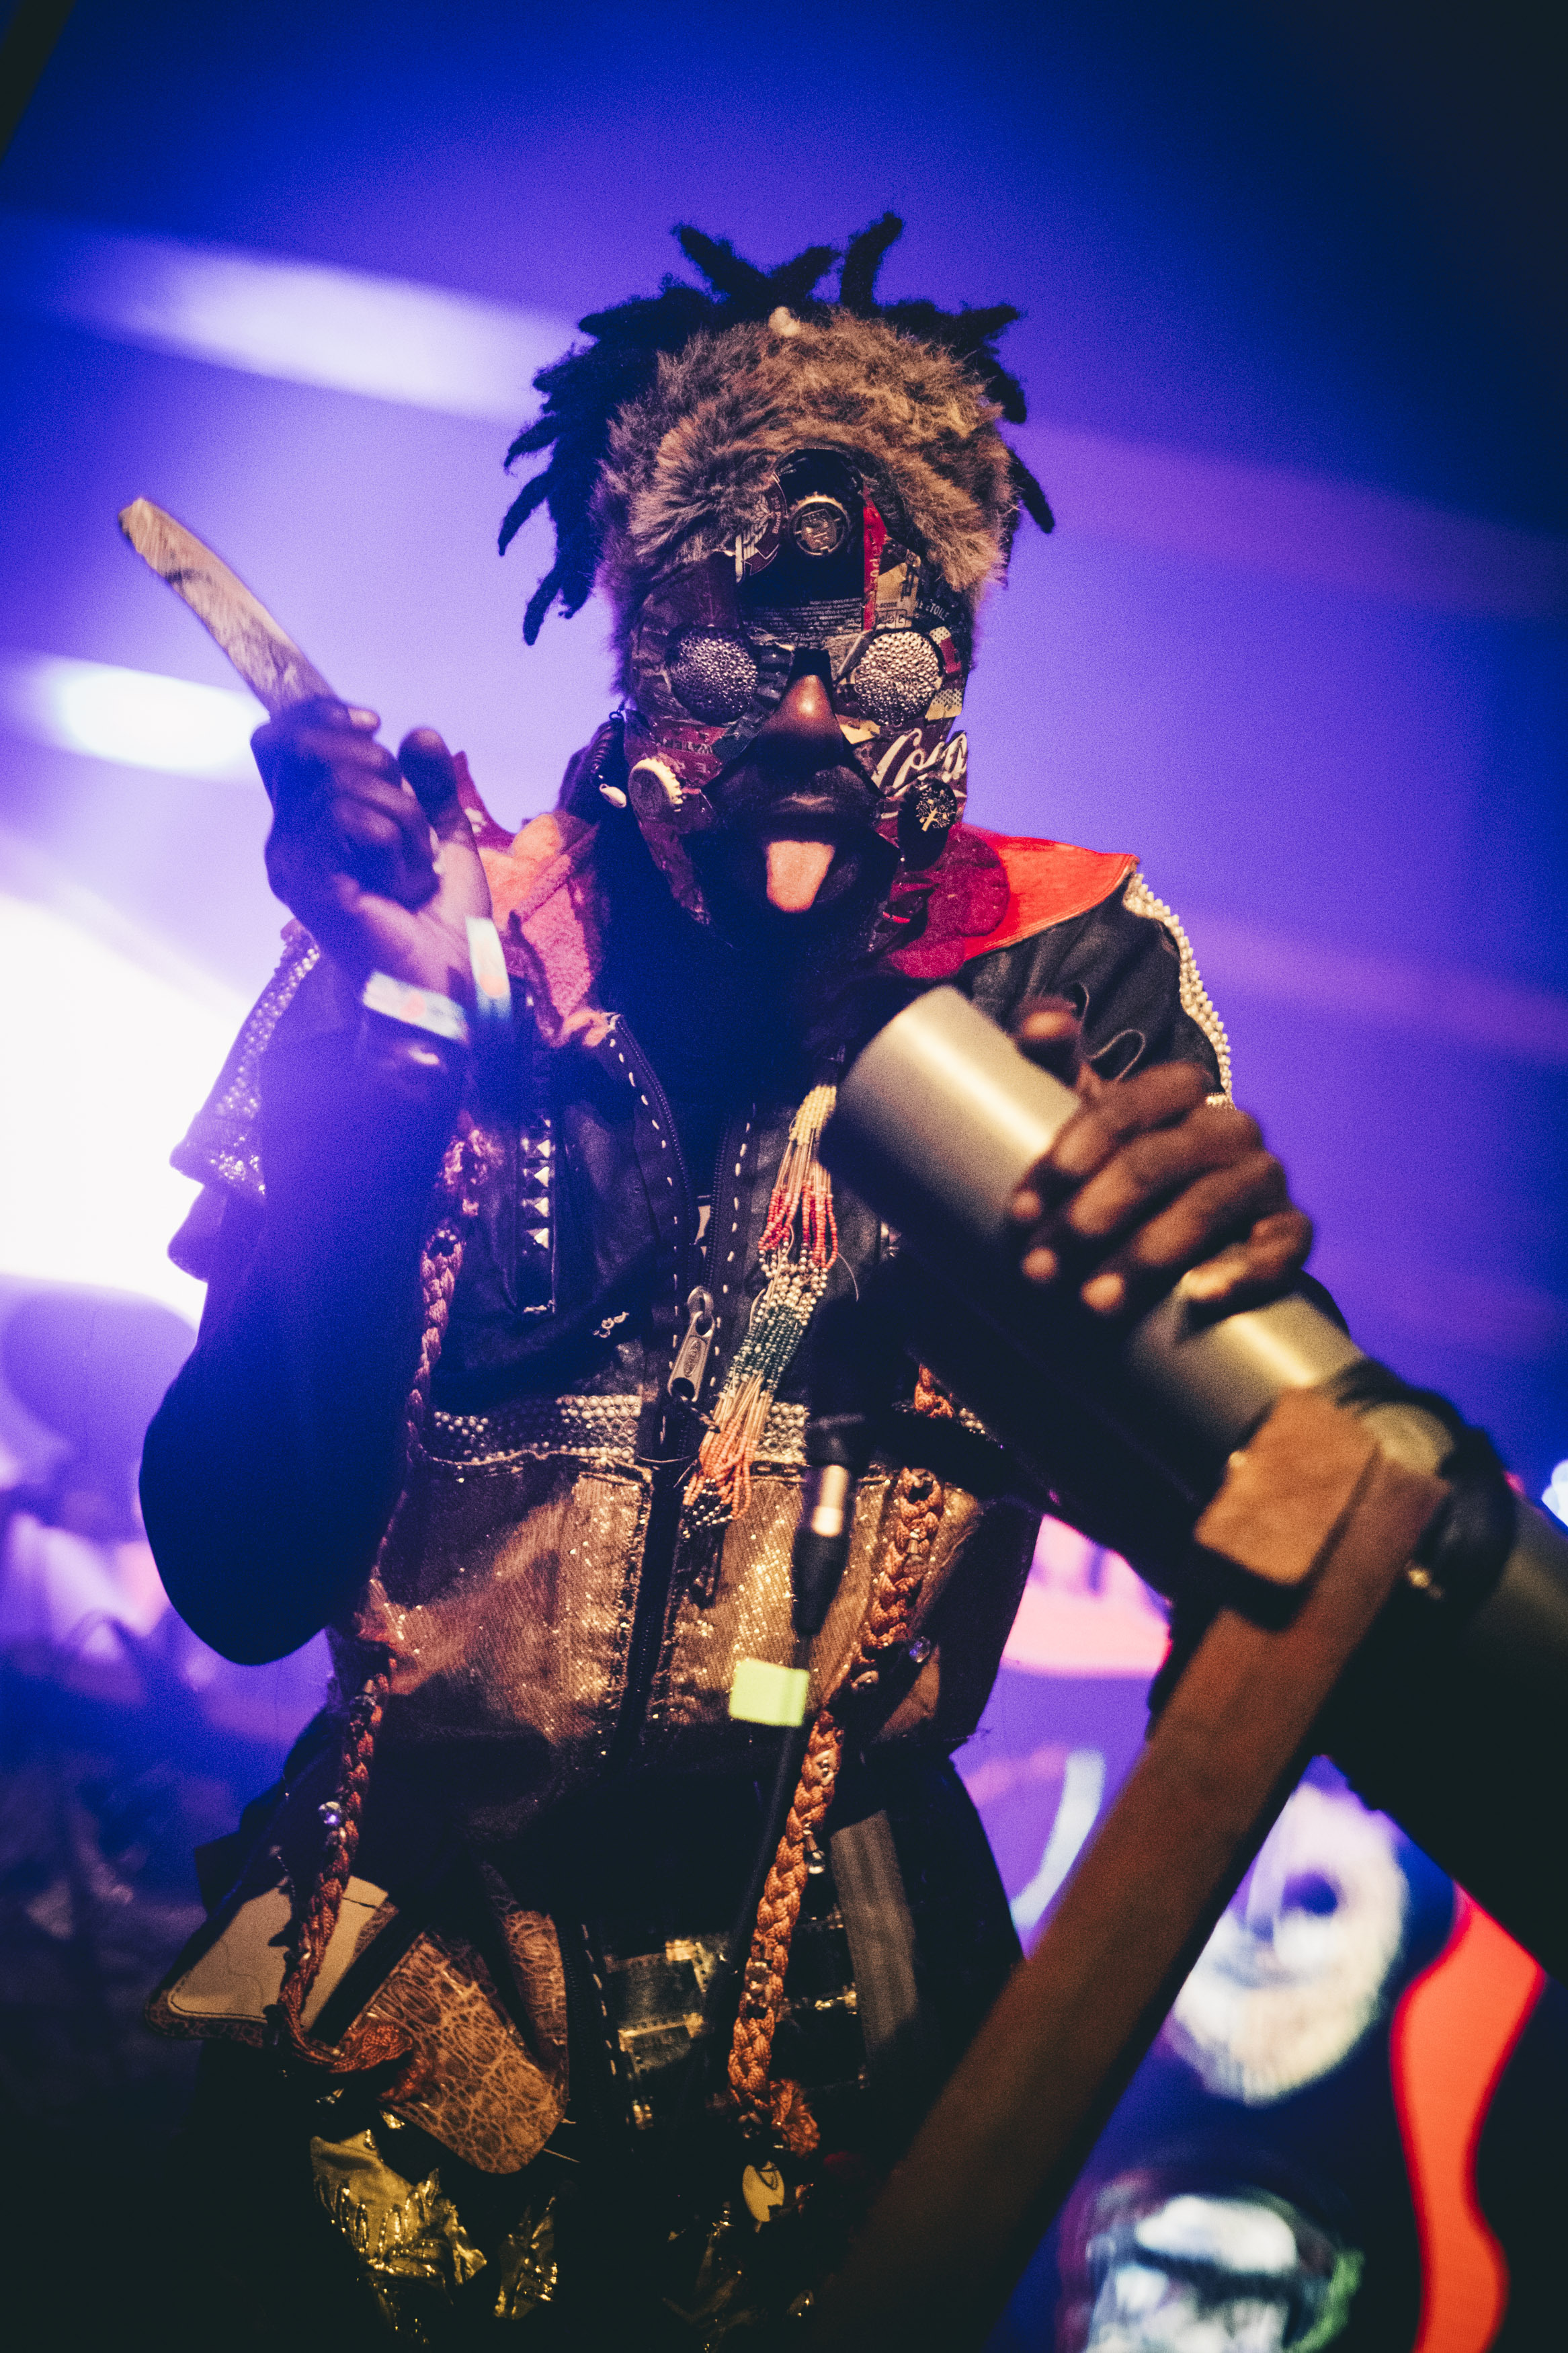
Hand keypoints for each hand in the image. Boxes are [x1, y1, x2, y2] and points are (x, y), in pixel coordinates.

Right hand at [255, 700, 490, 997]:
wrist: (445, 982)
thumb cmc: (440, 923)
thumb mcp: (444, 836)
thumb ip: (430, 785)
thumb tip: (419, 734)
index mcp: (308, 825)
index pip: (281, 741)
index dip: (322, 716)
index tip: (376, 724)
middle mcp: (287, 840)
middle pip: (299, 747)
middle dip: (370, 762)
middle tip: (409, 813)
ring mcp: (291, 862)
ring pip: (340, 785)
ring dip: (402, 818)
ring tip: (416, 869)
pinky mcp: (307, 882)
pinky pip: (348, 818)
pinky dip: (395, 841)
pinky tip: (405, 882)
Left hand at [1006, 999, 1310, 1314]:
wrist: (1187, 1236)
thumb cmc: (1119, 1165)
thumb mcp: (1085, 1112)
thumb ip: (1054, 1058)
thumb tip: (1039, 1022)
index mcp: (1180, 1090)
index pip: (1126, 1107)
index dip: (1070, 1156)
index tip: (1021, 1211)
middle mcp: (1229, 1127)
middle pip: (1157, 1163)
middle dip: (1090, 1219)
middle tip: (1037, 1270)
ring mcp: (1264, 1180)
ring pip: (1207, 1208)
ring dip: (1145, 1256)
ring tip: (1091, 1302)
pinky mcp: (1291, 1234)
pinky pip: (1279, 1250)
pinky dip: (1241, 1273)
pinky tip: (1198, 1297)